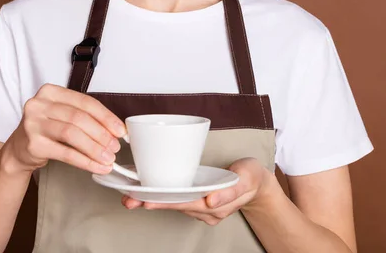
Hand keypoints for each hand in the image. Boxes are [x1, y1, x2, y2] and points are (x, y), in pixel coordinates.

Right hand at [2, 83, 125, 174]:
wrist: (18, 149)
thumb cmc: (46, 129)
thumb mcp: (62, 115)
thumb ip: (85, 117)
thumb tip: (115, 131)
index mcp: (51, 92)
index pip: (85, 102)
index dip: (106, 117)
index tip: (120, 130)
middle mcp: (39, 104)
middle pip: (79, 118)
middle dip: (102, 134)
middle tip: (115, 147)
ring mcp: (33, 123)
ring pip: (72, 134)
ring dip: (94, 148)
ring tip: (108, 158)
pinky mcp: (33, 144)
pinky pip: (65, 153)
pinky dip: (84, 161)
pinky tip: (96, 166)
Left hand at [122, 158, 271, 224]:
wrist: (257, 182)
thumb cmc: (251, 176)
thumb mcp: (246, 178)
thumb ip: (230, 191)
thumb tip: (210, 200)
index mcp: (215, 206)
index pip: (184, 204)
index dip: (163, 202)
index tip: (145, 201)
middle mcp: (206, 210)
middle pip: (175, 206)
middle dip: (151, 203)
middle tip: (128, 200)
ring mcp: (202, 207)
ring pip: (174, 204)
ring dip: (154, 200)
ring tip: (132, 196)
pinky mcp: (199, 200)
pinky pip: (179, 199)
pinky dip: (163, 195)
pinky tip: (149, 192)